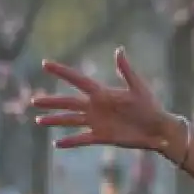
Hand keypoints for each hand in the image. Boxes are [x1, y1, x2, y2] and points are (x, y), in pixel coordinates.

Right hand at [32, 48, 177, 151]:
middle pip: (69, 103)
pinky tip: (57, 143)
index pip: (78, 80)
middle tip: (34, 100)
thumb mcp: (138, 88)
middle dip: (52, 102)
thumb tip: (119, 50)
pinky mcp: (103, 136)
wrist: (159, 129)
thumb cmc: (151, 106)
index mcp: (103, 93)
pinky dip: (70, 141)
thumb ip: (126, 70)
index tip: (45, 63)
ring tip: (39, 120)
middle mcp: (96, 107)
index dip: (62, 71)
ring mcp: (98, 122)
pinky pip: (82, 139)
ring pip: (71, 120)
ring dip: (55, 120)